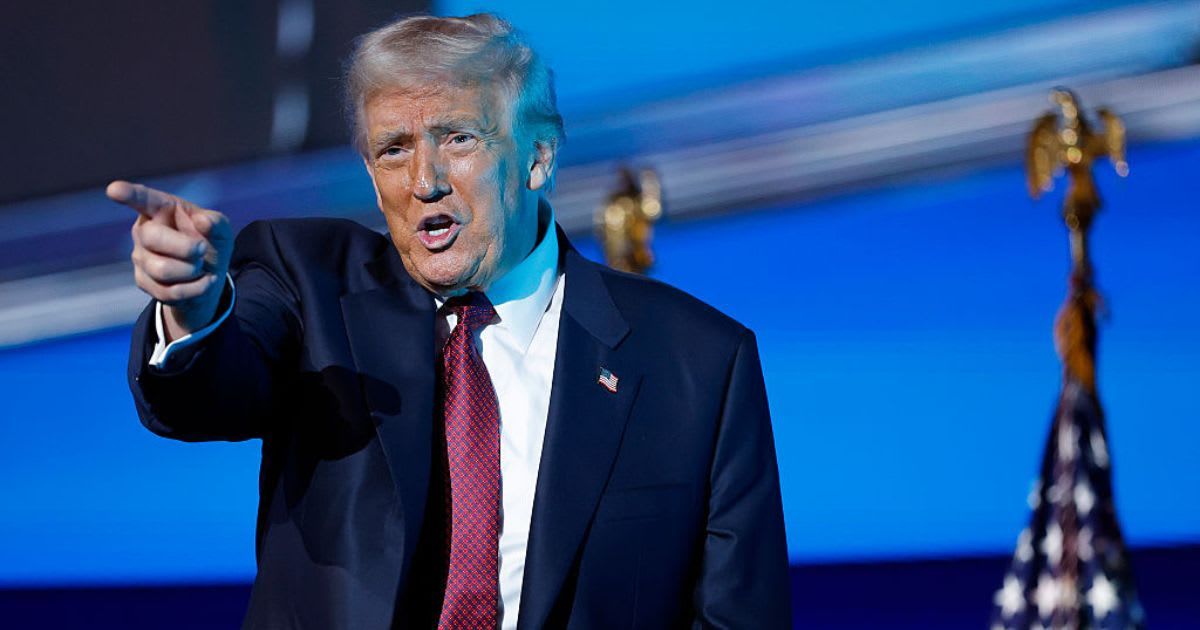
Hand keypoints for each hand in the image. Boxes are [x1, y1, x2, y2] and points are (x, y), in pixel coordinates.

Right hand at [107, 181, 232, 341]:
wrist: (209, 278)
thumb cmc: (210, 244)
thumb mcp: (221, 231)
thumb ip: (216, 222)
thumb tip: (203, 221)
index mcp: (162, 209)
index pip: (143, 199)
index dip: (129, 194)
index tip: (114, 189)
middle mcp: (144, 230)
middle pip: (152, 237)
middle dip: (185, 248)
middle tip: (202, 250)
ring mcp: (140, 256)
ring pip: (161, 269)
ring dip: (192, 271)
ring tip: (201, 267)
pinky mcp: (143, 281)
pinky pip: (168, 291)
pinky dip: (194, 289)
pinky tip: (201, 282)